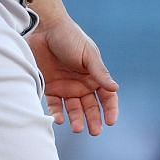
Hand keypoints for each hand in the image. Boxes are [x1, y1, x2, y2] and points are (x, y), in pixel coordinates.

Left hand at [27, 10, 118, 134]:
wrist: (44, 28)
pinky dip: (57, 114)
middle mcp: (81, 84)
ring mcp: (65, 87)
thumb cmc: (70, 37)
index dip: (110, 109)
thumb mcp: (88, 54)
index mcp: (94, 76)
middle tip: (94, 132)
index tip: (110, 121)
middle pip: (91, 107)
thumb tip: (115, 88)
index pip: (106, 97)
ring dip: (76, 120)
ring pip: (73, 109)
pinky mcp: (50, 88)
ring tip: (77, 128)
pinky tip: (59, 119)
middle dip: (94, 120)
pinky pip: (55, 106)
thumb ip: (100, 73)